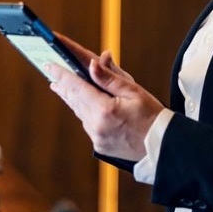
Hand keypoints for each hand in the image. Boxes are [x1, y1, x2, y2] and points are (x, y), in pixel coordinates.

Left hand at [47, 33, 164, 163]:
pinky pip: (88, 125)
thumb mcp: (134, 92)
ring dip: (72, 98)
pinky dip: (84, 112)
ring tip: (63, 87)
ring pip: (79, 113)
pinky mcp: (100, 146)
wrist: (163, 147)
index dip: (61, 74)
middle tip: (52, 73)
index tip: (50, 65)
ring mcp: (97, 138)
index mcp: (105, 110)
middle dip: (63, 85)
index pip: (76, 87)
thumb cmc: (153, 117)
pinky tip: (84, 105)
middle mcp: (97, 126)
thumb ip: (110, 78)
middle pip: (74, 100)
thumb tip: (92, 64)